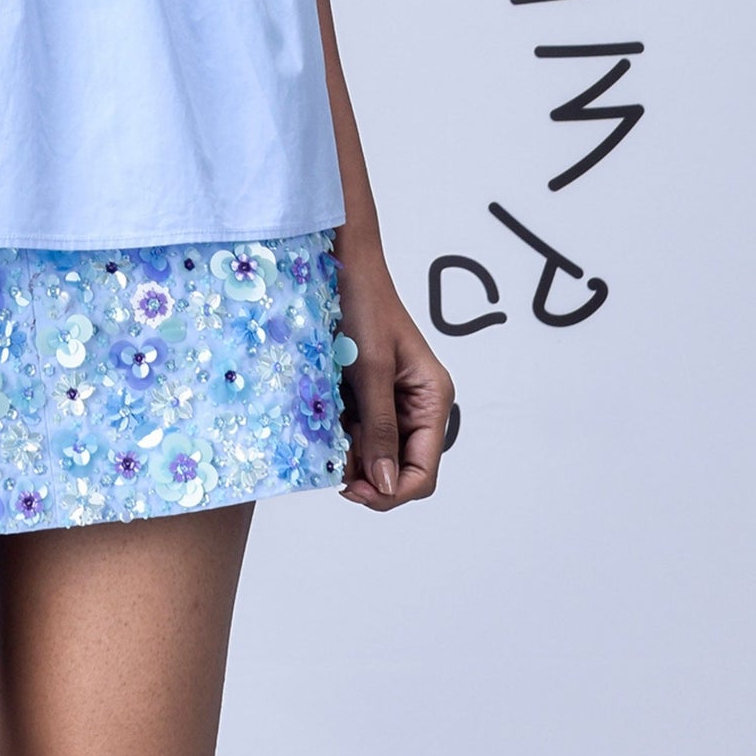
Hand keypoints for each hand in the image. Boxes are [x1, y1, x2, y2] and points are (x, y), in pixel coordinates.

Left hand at [332, 235, 454, 510]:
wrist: (341, 263)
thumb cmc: (363, 304)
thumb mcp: (372, 370)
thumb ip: (380, 429)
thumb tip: (385, 487)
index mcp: (433, 400)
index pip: (422, 472)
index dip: (391, 492)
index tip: (353, 490)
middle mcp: (418, 405)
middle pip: (400, 468)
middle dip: (369, 476)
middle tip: (333, 469)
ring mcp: (393, 400)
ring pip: (376, 453)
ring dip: (352, 456)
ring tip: (325, 441)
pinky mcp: (368, 393)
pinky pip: (359, 430)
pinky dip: (341, 436)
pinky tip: (322, 425)